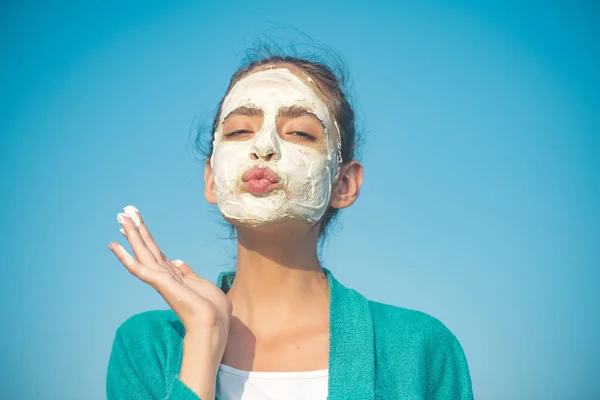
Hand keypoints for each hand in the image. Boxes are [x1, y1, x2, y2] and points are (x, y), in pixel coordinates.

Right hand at [108, 205, 231, 347]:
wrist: (214, 324)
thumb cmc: (213, 309)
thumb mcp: (201, 284)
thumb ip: (188, 273)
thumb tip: (179, 261)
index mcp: (174, 274)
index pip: (156, 252)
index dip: (146, 237)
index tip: (136, 222)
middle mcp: (164, 275)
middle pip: (147, 248)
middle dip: (136, 230)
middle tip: (122, 212)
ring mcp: (161, 279)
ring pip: (141, 252)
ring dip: (131, 234)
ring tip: (120, 217)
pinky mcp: (160, 283)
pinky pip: (138, 268)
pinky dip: (125, 257)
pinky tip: (115, 246)